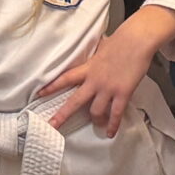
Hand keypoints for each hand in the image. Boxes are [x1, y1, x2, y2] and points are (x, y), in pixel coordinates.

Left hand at [43, 6, 174, 135]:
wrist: (135, 40)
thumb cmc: (120, 41)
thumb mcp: (101, 48)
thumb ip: (95, 56)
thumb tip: (95, 51)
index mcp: (87, 68)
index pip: (65, 78)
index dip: (51, 87)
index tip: (39, 94)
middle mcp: (94, 80)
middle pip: (74, 101)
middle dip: (62, 115)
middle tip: (52, 126)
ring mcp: (107, 88)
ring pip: (95, 111)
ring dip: (96, 120)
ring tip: (98, 125)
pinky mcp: (122, 93)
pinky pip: (115, 113)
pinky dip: (113, 125)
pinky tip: (111, 133)